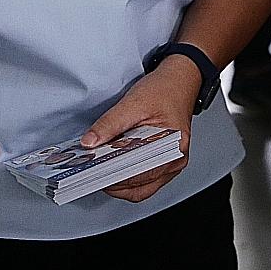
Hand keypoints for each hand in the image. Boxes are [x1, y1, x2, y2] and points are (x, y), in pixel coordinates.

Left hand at [80, 58, 199, 202]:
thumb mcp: (133, 102)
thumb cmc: (165, 90)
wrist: (179, 80)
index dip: (112, 176)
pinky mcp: (165, 163)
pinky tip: (114, 167)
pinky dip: (127, 178)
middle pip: (138, 187)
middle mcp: (174, 160)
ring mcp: (171, 164)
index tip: (93, 173)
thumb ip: (109, 123)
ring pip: (141, 188)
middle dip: (113, 182)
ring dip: (119, 182)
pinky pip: (144, 181)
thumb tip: (90, 142)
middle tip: (92, 173)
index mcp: (172, 147)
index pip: (138, 175)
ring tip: (100, 170)